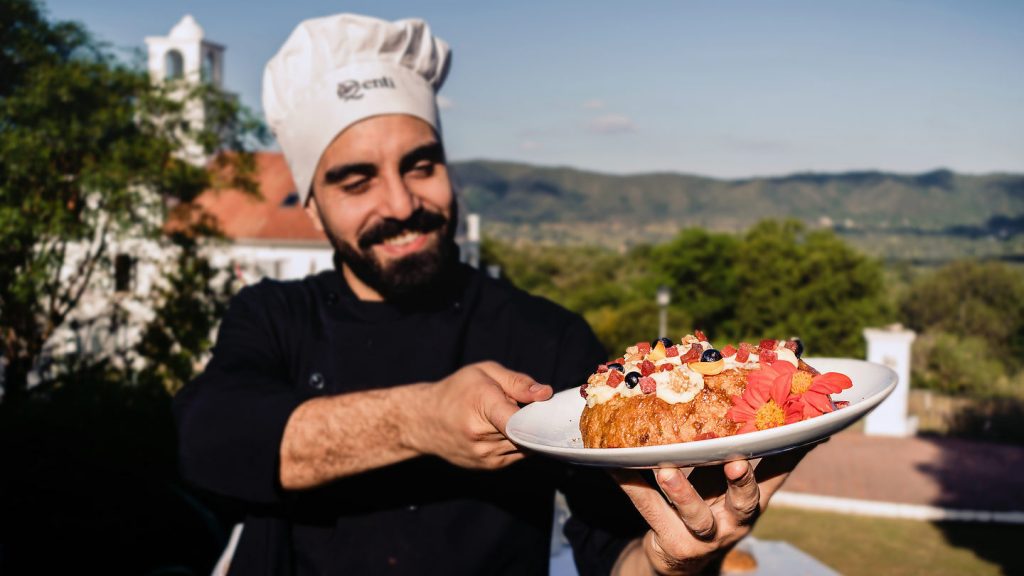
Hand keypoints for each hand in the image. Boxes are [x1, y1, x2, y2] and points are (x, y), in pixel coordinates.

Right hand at [408, 361, 551, 469]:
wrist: (424, 421)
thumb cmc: (456, 391)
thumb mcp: (484, 372)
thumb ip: (518, 382)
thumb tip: (546, 394)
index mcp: (482, 406)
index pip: (517, 421)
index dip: (539, 417)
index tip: (550, 411)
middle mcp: (482, 437)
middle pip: (527, 432)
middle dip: (535, 420)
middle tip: (532, 406)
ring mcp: (485, 456)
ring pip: (526, 445)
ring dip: (528, 433)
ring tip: (512, 416)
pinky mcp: (489, 466)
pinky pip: (518, 454)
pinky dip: (520, 442)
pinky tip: (507, 429)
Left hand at [611, 448, 810, 575]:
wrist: (680, 558)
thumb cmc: (713, 509)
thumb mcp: (737, 490)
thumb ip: (759, 462)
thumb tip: (799, 424)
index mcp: (751, 503)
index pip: (776, 478)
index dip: (787, 459)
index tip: (800, 436)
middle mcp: (732, 521)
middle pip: (743, 503)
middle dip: (742, 484)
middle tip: (737, 463)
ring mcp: (702, 535)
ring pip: (694, 513)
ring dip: (682, 490)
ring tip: (667, 469)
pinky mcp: (670, 540)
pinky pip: (648, 508)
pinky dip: (630, 483)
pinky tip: (616, 463)